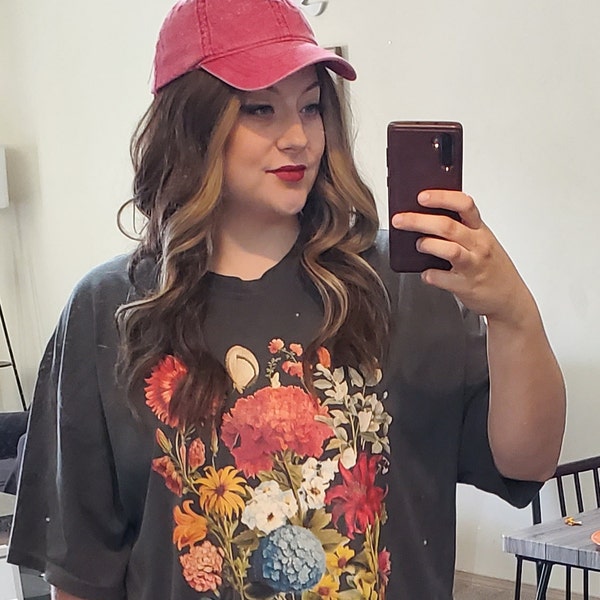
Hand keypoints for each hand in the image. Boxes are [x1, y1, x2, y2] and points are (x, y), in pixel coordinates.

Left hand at [391, 190, 535, 325]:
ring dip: (428, 245)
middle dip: (419, 221)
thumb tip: (424, 216)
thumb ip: (459, 228)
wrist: (509, 297)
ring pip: (449, 250)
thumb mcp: (480, 240)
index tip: (422, 196)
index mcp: (480, 229)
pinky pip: (442, 278)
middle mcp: (478, 245)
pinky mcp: (466, 286)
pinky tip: (426, 273)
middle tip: (400, 220)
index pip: (464, 205)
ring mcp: (473, 266)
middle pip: (447, 226)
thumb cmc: (490, 266)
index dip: (442, 198)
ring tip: (418, 245)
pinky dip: (429, 275)